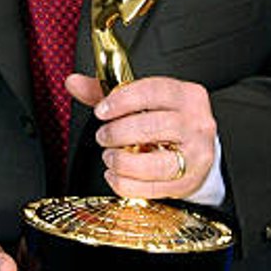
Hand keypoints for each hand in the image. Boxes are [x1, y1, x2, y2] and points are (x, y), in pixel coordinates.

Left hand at [66, 73, 216, 199]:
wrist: (195, 149)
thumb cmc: (164, 119)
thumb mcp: (140, 99)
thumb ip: (105, 92)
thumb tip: (73, 82)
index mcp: (187, 95)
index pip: (153, 92)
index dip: (122, 101)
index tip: (101, 111)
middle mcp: (197, 124)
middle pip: (152, 128)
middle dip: (118, 133)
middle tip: (102, 136)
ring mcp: (196, 156)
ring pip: (154, 164)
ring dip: (122, 161)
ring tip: (109, 156)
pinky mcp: (188, 182)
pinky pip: (152, 188)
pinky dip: (126, 184)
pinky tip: (114, 175)